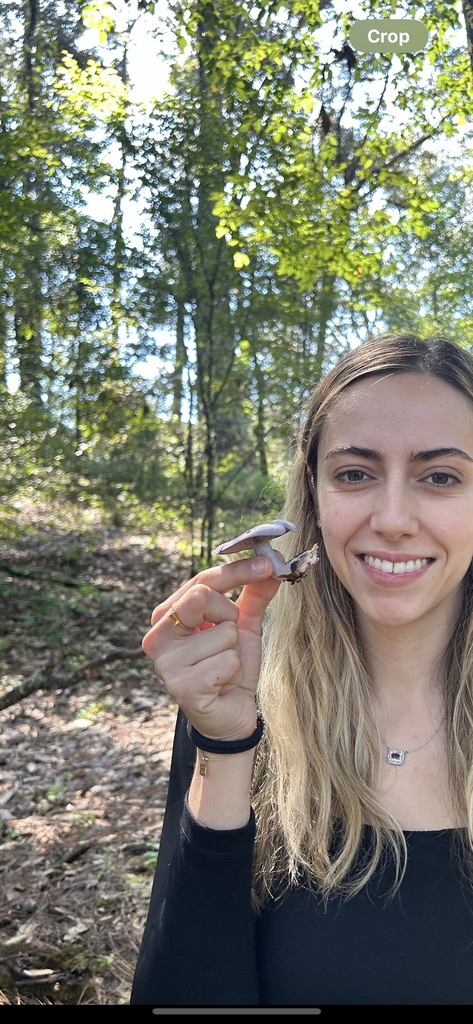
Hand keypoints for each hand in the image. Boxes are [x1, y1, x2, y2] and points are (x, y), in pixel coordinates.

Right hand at [142, 555, 280, 741]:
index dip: (236, 570)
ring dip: (235, 651)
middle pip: (201, 596)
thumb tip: (273, 562)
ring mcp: (166, 664)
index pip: (201, 580)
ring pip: (223, 633)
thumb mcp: (243, 626)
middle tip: (231, 637)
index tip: (268, 563)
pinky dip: (234, 672)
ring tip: (223, 669)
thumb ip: (254, 594)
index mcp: (166, 616)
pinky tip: (222, 685)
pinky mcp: (182, 687)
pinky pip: (227, 662)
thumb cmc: (230, 668)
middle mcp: (157, 637)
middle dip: (230, 615)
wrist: (232, 716)